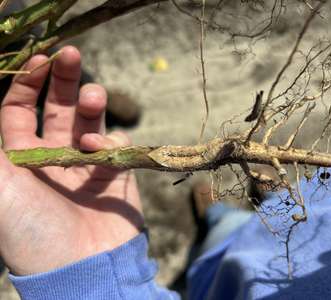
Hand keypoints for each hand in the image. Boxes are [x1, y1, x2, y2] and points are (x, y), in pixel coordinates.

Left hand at [0, 46, 143, 274]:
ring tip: (92, 96)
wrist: (80, 266)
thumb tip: (1, 109)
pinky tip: (99, 149)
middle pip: (58, 107)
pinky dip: (109, 138)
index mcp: (21, 156)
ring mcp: (87, 163)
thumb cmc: (32, 230)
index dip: (29, 82)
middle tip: (71, 53)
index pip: (21, 109)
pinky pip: (115, 142)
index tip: (41, 59)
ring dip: (91, 103)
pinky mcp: (116, 171)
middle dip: (64, 79)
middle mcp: (54, 155)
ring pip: (91, 119)